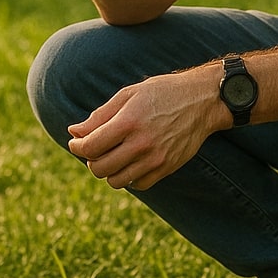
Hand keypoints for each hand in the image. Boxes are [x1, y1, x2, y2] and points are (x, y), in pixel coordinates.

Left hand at [67, 65, 226, 190]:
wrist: (202, 101)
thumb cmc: (162, 92)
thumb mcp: (128, 95)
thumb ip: (100, 116)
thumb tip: (75, 132)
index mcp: (128, 121)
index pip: (90, 147)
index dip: (78, 146)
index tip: (77, 142)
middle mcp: (141, 143)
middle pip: (100, 168)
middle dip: (91, 160)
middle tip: (95, 149)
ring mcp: (155, 159)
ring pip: (117, 181)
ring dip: (109, 171)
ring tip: (112, 156)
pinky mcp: (167, 168)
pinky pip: (138, 185)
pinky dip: (129, 177)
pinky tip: (131, 162)